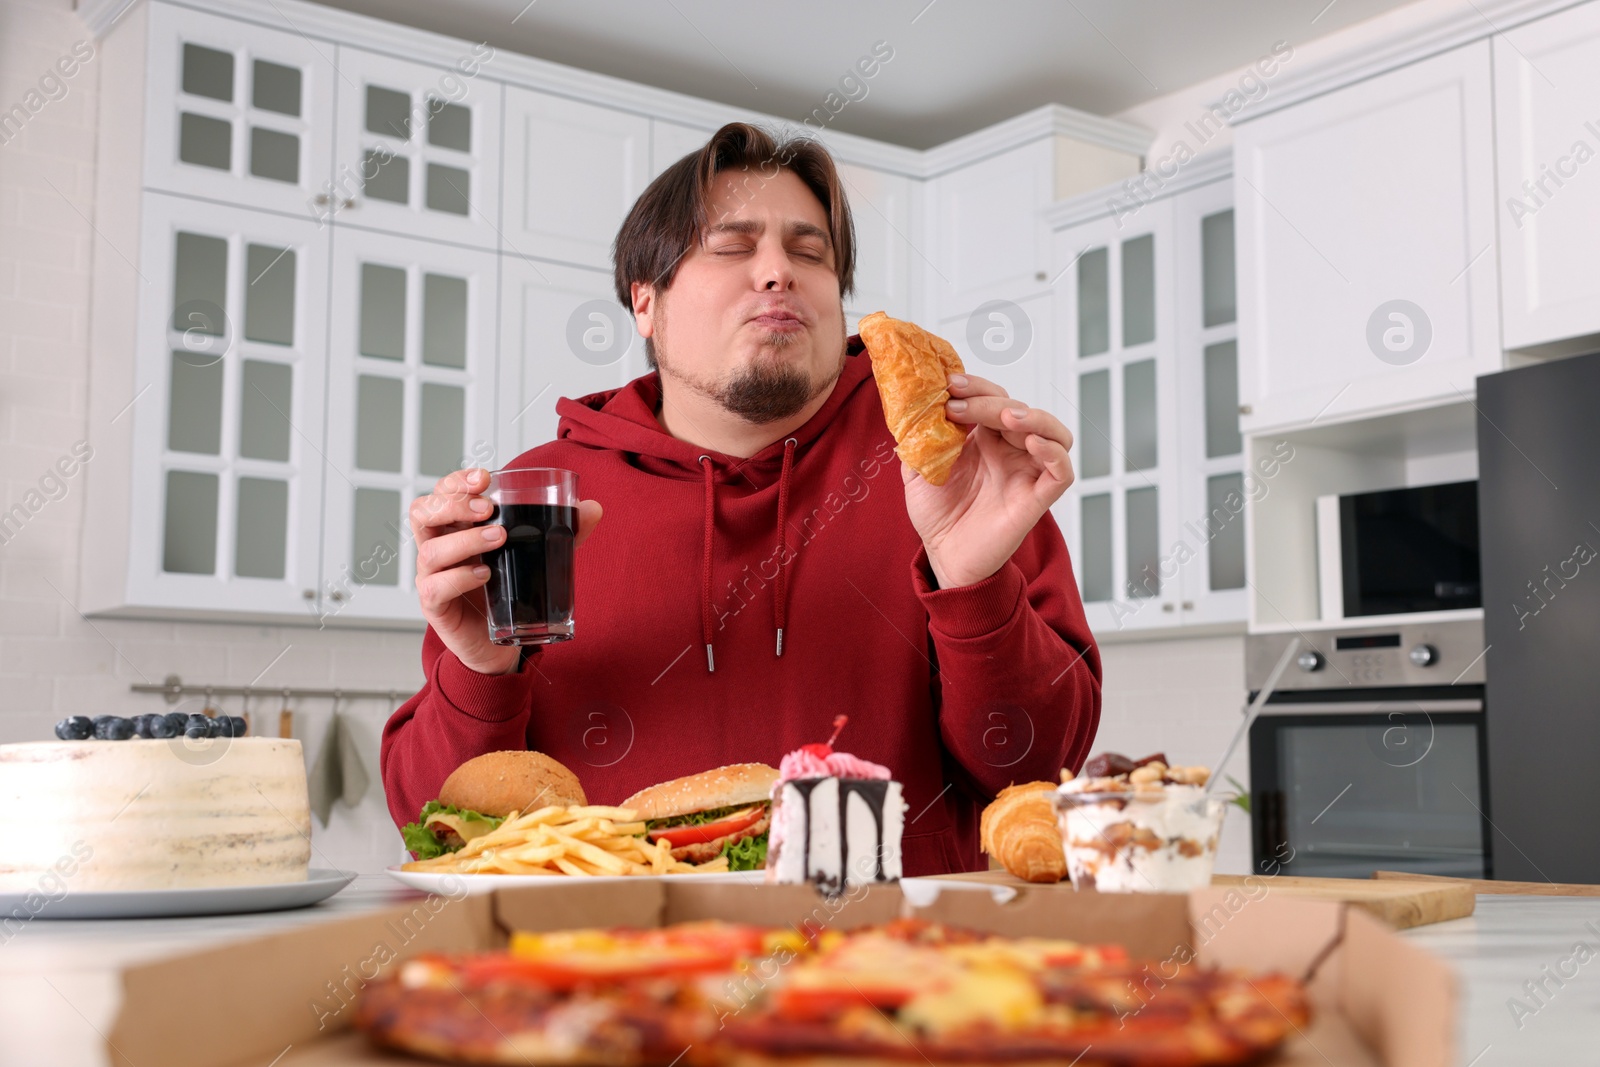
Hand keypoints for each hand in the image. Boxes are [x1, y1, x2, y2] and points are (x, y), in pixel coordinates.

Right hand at [411, 468, 602, 675]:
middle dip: (452, 504)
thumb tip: (594, 508)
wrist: (500, 643)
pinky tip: (483, 574)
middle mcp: (438, 548)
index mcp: (456, 528)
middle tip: (487, 508)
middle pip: (421, 512)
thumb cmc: (509, 589)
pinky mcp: (436, 607)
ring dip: (464, 540)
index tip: (485, 478)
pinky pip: (434, 588)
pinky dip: (458, 578)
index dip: (457, 482)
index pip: (443, 493)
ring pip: (429, 550)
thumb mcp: (537, 555)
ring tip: (498, 538)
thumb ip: (563, 532)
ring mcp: (432, 577)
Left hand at [902, 373, 1074, 588]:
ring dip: (1033, 416)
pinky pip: (1061, 471)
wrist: (943, 556)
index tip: (949, 383)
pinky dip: (1053, 452)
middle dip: (989, 400)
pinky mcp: (1038, 498)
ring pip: (1054, 432)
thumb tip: (914, 405)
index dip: (976, 386)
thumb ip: (918, 439)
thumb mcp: (916, 469)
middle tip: (957, 406)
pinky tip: (1031, 443)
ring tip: (1005, 416)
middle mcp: (1010, 451)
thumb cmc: (936, 515)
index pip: (993, 398)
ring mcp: (1026, 472)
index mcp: (986, 439)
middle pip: (1018, 409)